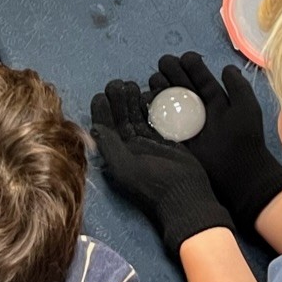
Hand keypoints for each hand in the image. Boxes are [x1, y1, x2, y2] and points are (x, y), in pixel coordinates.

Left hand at [89, 79, 233, 256]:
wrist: (186, 197)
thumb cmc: (154, 186)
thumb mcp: (127, 167)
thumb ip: (110, 146)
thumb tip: (94, 127)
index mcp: (116, 155)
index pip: (104, 128)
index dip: (101, 111)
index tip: (101, 95)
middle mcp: (128, 149)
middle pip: (119, 118)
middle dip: (116, 100)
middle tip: (117, 83)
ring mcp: (146, 145)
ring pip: (135, 116)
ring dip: (131, 100)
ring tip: (131, 84)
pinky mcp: (164, 142)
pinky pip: (153, 119)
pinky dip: (150, 107)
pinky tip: (149, 94)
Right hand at [147, 52, 281, 231]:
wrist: (238, 173)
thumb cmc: (244, 138)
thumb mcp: (246, 106)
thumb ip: (238, 85)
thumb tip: (227, 68)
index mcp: (216, 101)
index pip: (200, 78)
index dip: (192, 66)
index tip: (184, 58)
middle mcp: (199, 110)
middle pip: (181, 85)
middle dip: (172, 72)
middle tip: (163, 64)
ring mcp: (186, 123)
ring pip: (169, 100)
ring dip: (161, 87)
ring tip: (155, 79)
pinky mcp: (176, 138)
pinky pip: (161, 120)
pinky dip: (153, 108)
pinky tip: (147, 98)